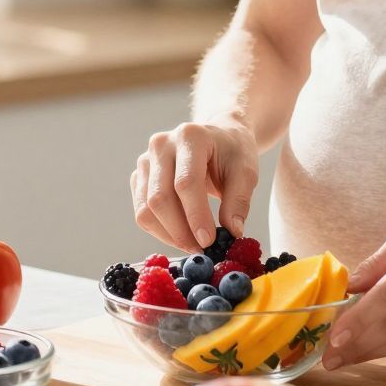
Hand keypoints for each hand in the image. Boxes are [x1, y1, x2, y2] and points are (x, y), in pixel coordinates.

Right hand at [130, 120, 256, 252]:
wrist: (219, 138)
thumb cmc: (233, 153)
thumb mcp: (246, 171)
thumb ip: (239, 200)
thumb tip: (232, 233)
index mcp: (190, 136)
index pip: (186, 182)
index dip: (196, 215)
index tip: (208, 241)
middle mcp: (161, 145)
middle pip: (160, 198)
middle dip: (180, 231)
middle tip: (201, 249)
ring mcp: (145, 161)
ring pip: (146, 209)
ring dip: (168, 235)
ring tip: (193, 246)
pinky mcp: (139, 178)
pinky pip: (142, 212)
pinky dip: (160, 231)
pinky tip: (181, 236)